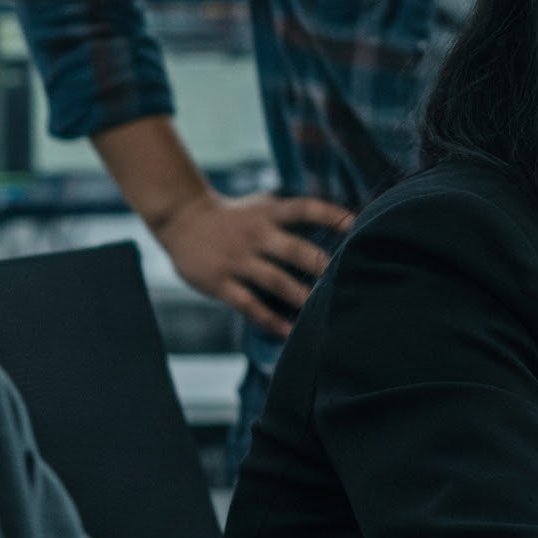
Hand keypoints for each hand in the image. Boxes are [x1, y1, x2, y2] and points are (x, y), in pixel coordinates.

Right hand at [154, 188, 355, 337]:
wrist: (181, 219)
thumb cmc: (234, 216)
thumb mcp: (261, 205)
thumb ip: (292, 214)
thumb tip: (339, 220)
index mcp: (268, 214)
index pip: (304, 209)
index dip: (331, 214)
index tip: (356, 224)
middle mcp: (255, 235)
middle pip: (294, 249)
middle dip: (320, 264)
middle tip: (346, 278)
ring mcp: (237, 259)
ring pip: (275, 280)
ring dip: (300, 296)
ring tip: (322, 310)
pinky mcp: (220, 282)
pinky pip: (248, 305)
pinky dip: (269, 320)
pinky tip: (288, 331)